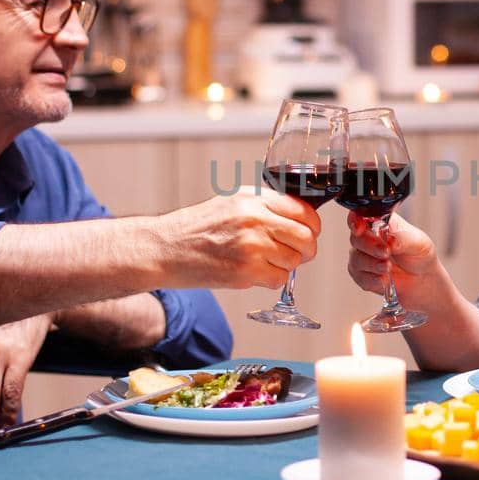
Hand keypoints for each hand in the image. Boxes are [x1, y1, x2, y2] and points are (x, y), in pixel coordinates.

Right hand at [166, 188, 321, 289]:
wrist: (166, 249)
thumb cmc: (196, 227)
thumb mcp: (232, 202)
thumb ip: (265, 205)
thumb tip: (300, 217)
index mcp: (254, 198)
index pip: (304, 211)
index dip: (312, 226)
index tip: (308, 233)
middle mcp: (255, 219)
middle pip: (306, 237)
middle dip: (307, 249)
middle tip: (298, 254)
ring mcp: (251, 246)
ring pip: (295, 260)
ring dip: (287, 266)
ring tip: (267, 262)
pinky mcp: (245, 272)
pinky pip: (279, 279)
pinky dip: (273, 280)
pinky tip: (256, 274)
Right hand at [346, 212, 436, 295]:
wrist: (423, 278)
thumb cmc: (420, 254)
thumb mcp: (418, 243)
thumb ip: (403, 239)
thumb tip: (390, 241)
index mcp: (380, 223)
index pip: (359, 216)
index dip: (355, 221)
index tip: (359, 229)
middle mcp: (368, 238)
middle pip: (356, 238)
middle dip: (370, 246)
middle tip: (385, 252)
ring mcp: (363, 257)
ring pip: (356, 259)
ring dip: (372, 265)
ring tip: (388, 268)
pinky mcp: (362, 275)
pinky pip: (359, 277)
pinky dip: (372, 279)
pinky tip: (384, 279)